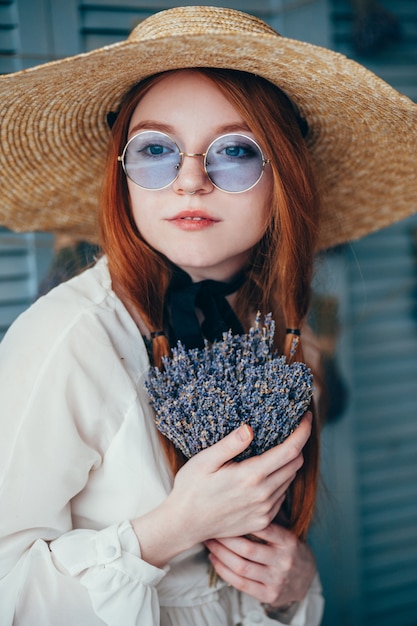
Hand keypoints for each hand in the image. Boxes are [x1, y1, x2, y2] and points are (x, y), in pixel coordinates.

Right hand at [170, 412, 312, 543]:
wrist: (184, 525)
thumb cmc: (191, 488)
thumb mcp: (204, 460)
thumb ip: (230, 445)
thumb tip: (250, 428)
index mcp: (251, 476)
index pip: (291, 451)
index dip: (303, 431)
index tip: (307, 417)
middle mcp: (263, 495)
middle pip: (295, 464)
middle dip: (297, 445)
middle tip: (288, 431)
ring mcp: (264, 510)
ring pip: (290, 480)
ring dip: (288, 464)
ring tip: (275, 451)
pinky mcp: (262, 521)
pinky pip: (281, 496)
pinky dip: (279, 481)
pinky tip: (264, 475)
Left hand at [205, 523, 316, 606]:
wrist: (306, 579)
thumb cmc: (289, 549)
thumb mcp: (287, 532)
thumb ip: (270, 520)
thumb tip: (242, 499)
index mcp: (289, 541)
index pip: (263, 528)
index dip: (241, 521)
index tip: (225, 514)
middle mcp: (284, 561)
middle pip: (247, 549)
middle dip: (225, 538)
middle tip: (211, 528)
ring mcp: (277, 580)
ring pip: (241, 566)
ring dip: (220, 554)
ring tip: (209, 543)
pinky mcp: (269, 595)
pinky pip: (241, 583)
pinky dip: (223, 571)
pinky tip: (214, 560)